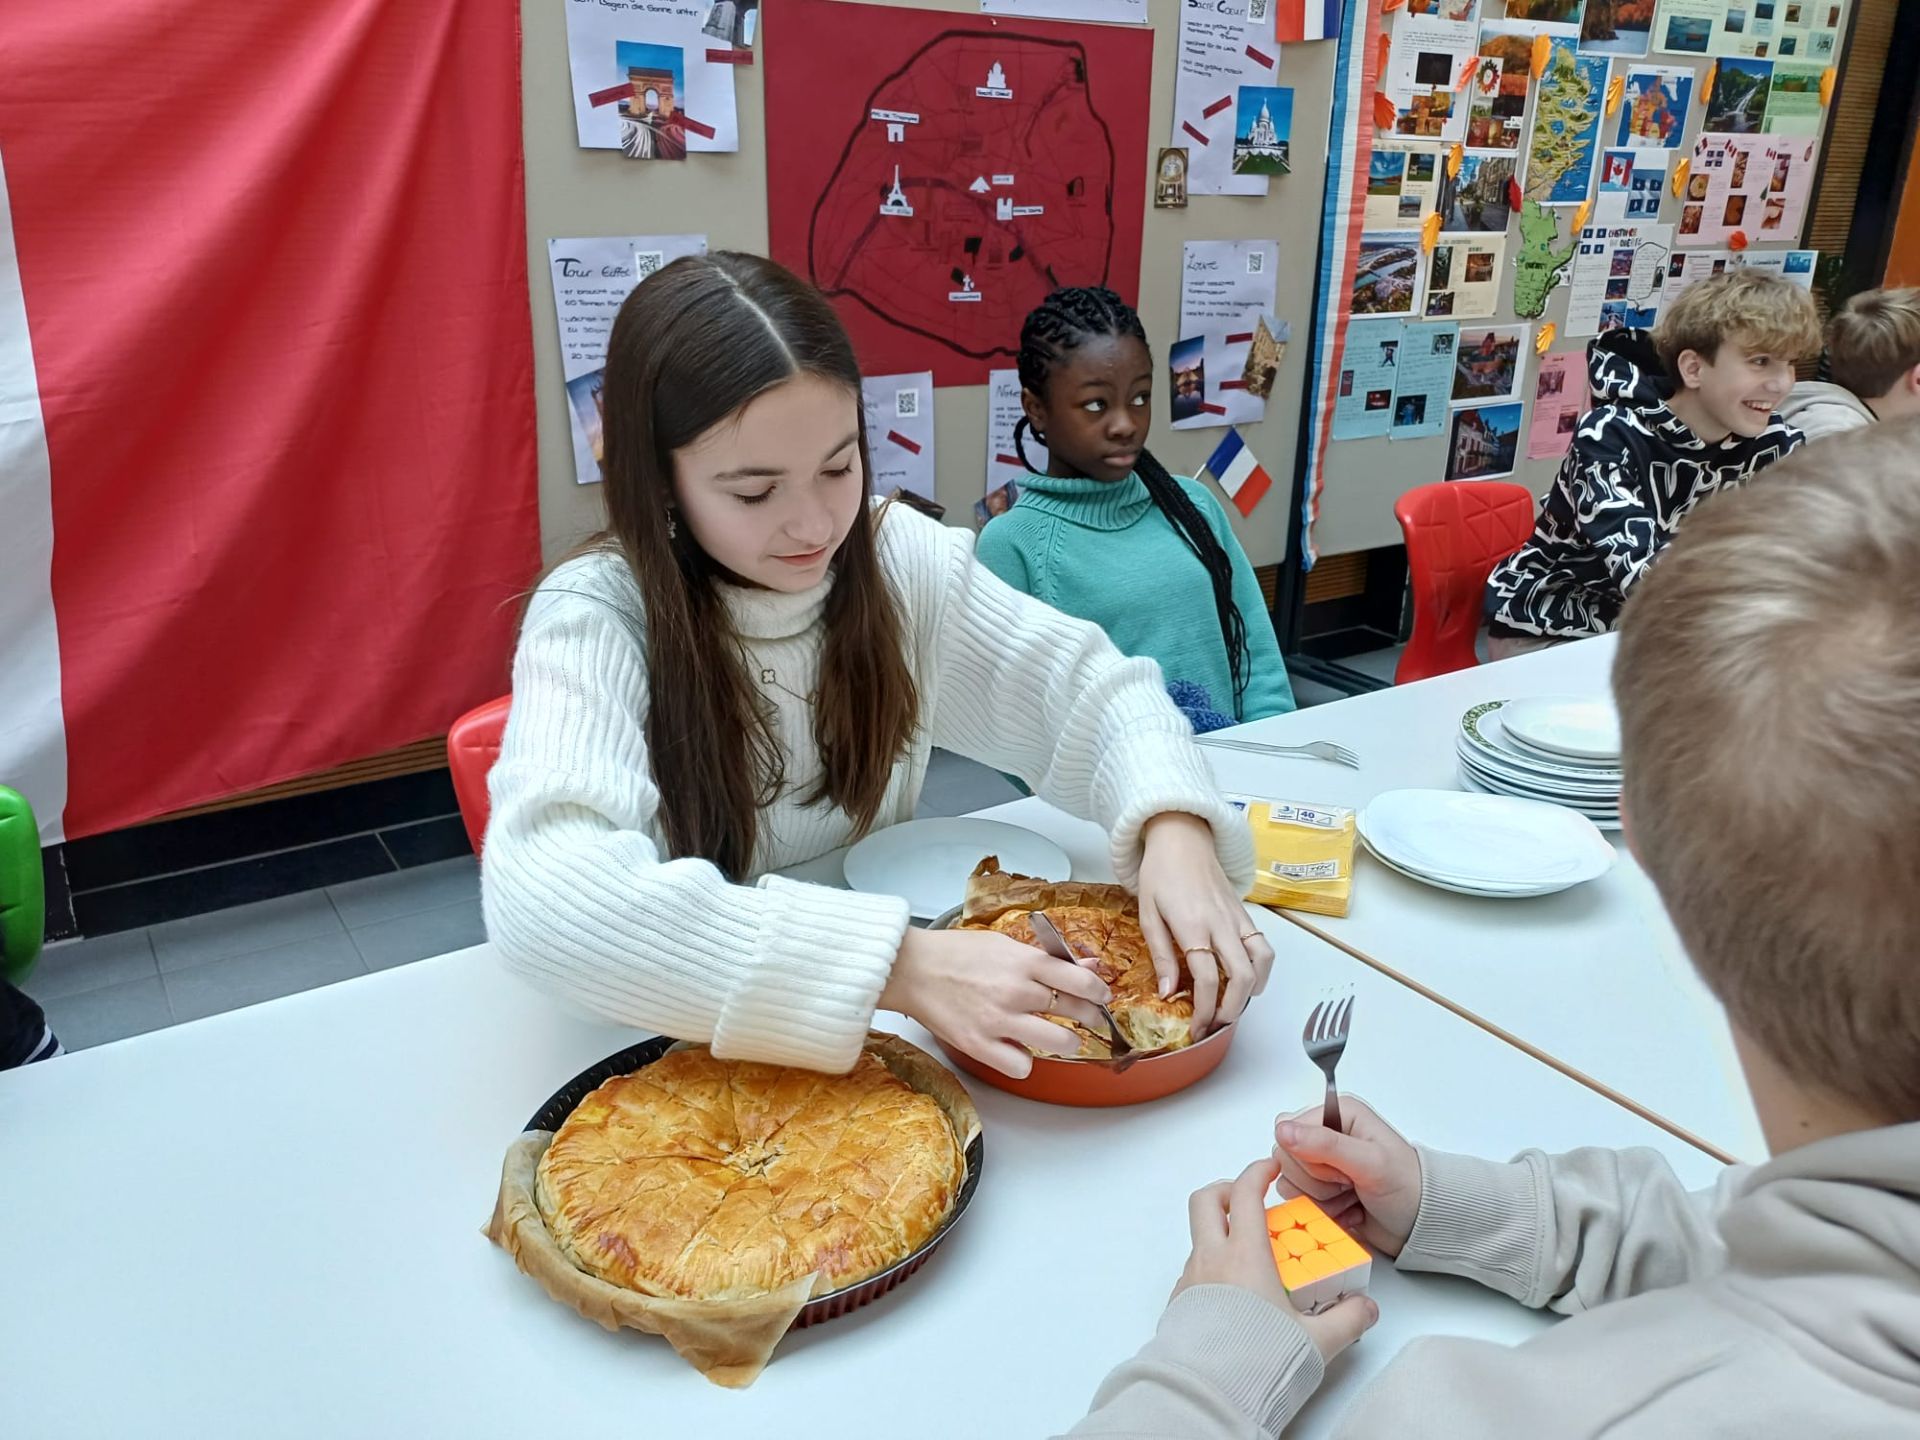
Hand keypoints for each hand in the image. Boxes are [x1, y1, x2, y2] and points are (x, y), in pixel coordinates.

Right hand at [879, 926, 1113, 1078]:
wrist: (911, 969)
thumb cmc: (955, 954)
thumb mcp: (1004, 945)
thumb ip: (1046, 958)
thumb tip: (1087, 967)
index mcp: (1024, 962)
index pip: (1081, 980)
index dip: (1099, 991)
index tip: (1100, 996)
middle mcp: (1016, 991)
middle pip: (1076, 1011)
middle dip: (1089, 1017)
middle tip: (1085, 1017)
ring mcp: (999, 1020)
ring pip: (1060, 1043)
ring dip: (1067, 1043)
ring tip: (1060, 1038)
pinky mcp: (980, 1045)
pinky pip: (1023, 1067)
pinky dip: (1025, 1062)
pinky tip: (1019, 1049)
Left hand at [1136, 811, 1273, 1035]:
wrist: (1182, 837)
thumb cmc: (1160, 873)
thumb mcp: (1148, 913)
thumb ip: (1161, 954)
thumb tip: (1168, 992)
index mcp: (1192, 925)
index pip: (1206, 977)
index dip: (1203, 1009)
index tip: (1196, 1027)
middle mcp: (1221, 924)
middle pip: (1241, 976)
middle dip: (1232, 1008)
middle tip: (1215, 1023)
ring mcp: (1238, 918)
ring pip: (1262, 961)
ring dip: (1253, 990)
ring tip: (1235, 1005)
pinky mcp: (1246, 913)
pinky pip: (1263, 945)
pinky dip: (1261, 968)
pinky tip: (1247, 979)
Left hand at [1172, 1157, 1379, 1363]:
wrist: (1209, 1396)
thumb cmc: (1259, 1361)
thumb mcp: (1317, 1341)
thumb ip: (1348, 1319)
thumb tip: (1366, 1307)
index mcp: (1244, 1254)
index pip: (1244, 1193)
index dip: (1257, 1172)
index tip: (1270, 1168)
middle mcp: (1211, 1260)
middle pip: (1205, 1200)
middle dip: (1227, 1191)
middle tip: (1250, 1201)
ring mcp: (1190, 1282)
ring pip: (1198, 1238)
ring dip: (1220, 1233)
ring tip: (1251, 1257)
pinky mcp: (1180, 1306)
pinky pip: (1194, 1273)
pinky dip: (1213, 1268)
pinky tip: (1236, 1294)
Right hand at [1272, 1097, 1423, 1257]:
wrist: (1423, 1222)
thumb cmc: (1408, 1187)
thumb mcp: (1370, 1162)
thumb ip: (1326, 1144)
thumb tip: (1283, 1130)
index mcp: (1336, 1113)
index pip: (1287, 1130)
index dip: (1309, 1157)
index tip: (1341, 1169)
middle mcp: (1324, 1134)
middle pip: (1285, 1158)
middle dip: (1317, 1181)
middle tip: (1350, 1183)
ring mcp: (1320, 1164)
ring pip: (1289, 1183)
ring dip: (1320, 1199)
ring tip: (1351, 1197)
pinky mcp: (1319, 1190)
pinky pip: (1298, 1202)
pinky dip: (1323, 1213)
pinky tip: (1348, 1209)